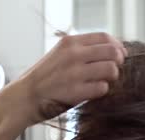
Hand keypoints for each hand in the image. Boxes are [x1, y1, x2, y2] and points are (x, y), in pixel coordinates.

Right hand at [1, 32, 126, 125]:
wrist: (24, 98)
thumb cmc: (45, 78)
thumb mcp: (60, 54)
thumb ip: (83, 50)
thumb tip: (113, 50)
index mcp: (70, 42)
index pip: (105, 37)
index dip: (118, 46)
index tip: (120, 55)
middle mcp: (73, 54)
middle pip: (113, 52)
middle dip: (118, 62)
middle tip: (113, 71)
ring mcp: (74, 73)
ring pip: (112, 70)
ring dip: (112, 78)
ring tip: (103, 82)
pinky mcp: (75, 91)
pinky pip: (103, 88)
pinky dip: (102, 91)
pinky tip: (93, 92)